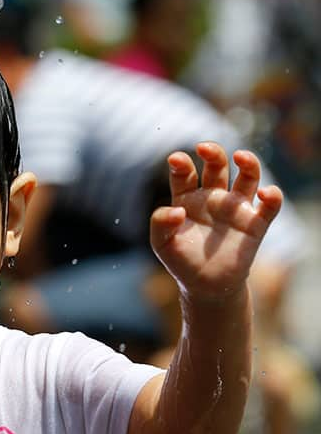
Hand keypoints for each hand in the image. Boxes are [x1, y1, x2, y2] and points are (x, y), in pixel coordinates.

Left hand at [150, 142, 282, 301]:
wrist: (205, 285)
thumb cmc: (181, 260)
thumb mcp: (161, 243)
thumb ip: (160, 223)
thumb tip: (176, 210)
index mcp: (187, 197)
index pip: (185, 173)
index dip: (181, 163)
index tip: (176, 160)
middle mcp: (213, 197)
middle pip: (217, 166)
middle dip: (213, 153)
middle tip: (204, 148)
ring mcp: (235, 208)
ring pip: (248, 176)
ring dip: (248, 163)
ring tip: (242, 157)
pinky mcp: (255, 224)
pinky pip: (269, 206)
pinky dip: (272, 196)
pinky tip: (266, 193)